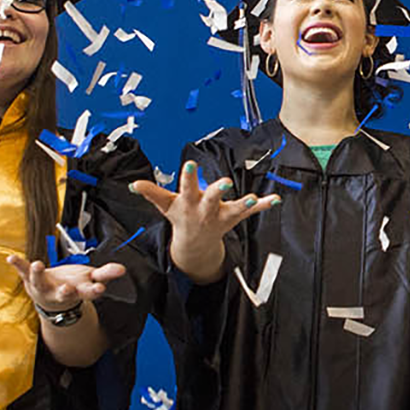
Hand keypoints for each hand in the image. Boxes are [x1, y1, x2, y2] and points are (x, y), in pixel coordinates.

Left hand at [5, 255, 128, 312]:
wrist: (50, 299)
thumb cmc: (74, 285)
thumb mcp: (90, 279)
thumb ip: (106, 274)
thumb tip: (122, 269)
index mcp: (78, 293)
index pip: (89, 293)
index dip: (94, 290)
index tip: (100, 288)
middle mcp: (60, 293)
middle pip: (63, 294)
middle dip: (66, 292)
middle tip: (67, 289)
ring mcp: (44, 288)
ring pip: (40, 283)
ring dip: (38, 274)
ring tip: (37, 264)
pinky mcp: (31, 280)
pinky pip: (23, 272)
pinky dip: (18, 264)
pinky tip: (11, 258)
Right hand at [133, 160, 279, 281]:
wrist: (194, 244)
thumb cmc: (180, 217)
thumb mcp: (165, 205)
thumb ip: (151, 192)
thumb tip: (134, 184)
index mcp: (189, 202)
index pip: (187, 187)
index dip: (188, 177)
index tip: (190, 164)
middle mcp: (206, 209)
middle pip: (212, 199)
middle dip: (217, 191)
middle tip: (225, 182)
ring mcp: (222, 215)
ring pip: (234, 209)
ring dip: (245, 204)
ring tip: (254, 198)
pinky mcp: (235, 217)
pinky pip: (251, 213)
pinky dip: (264, 206)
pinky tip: (276, 199)